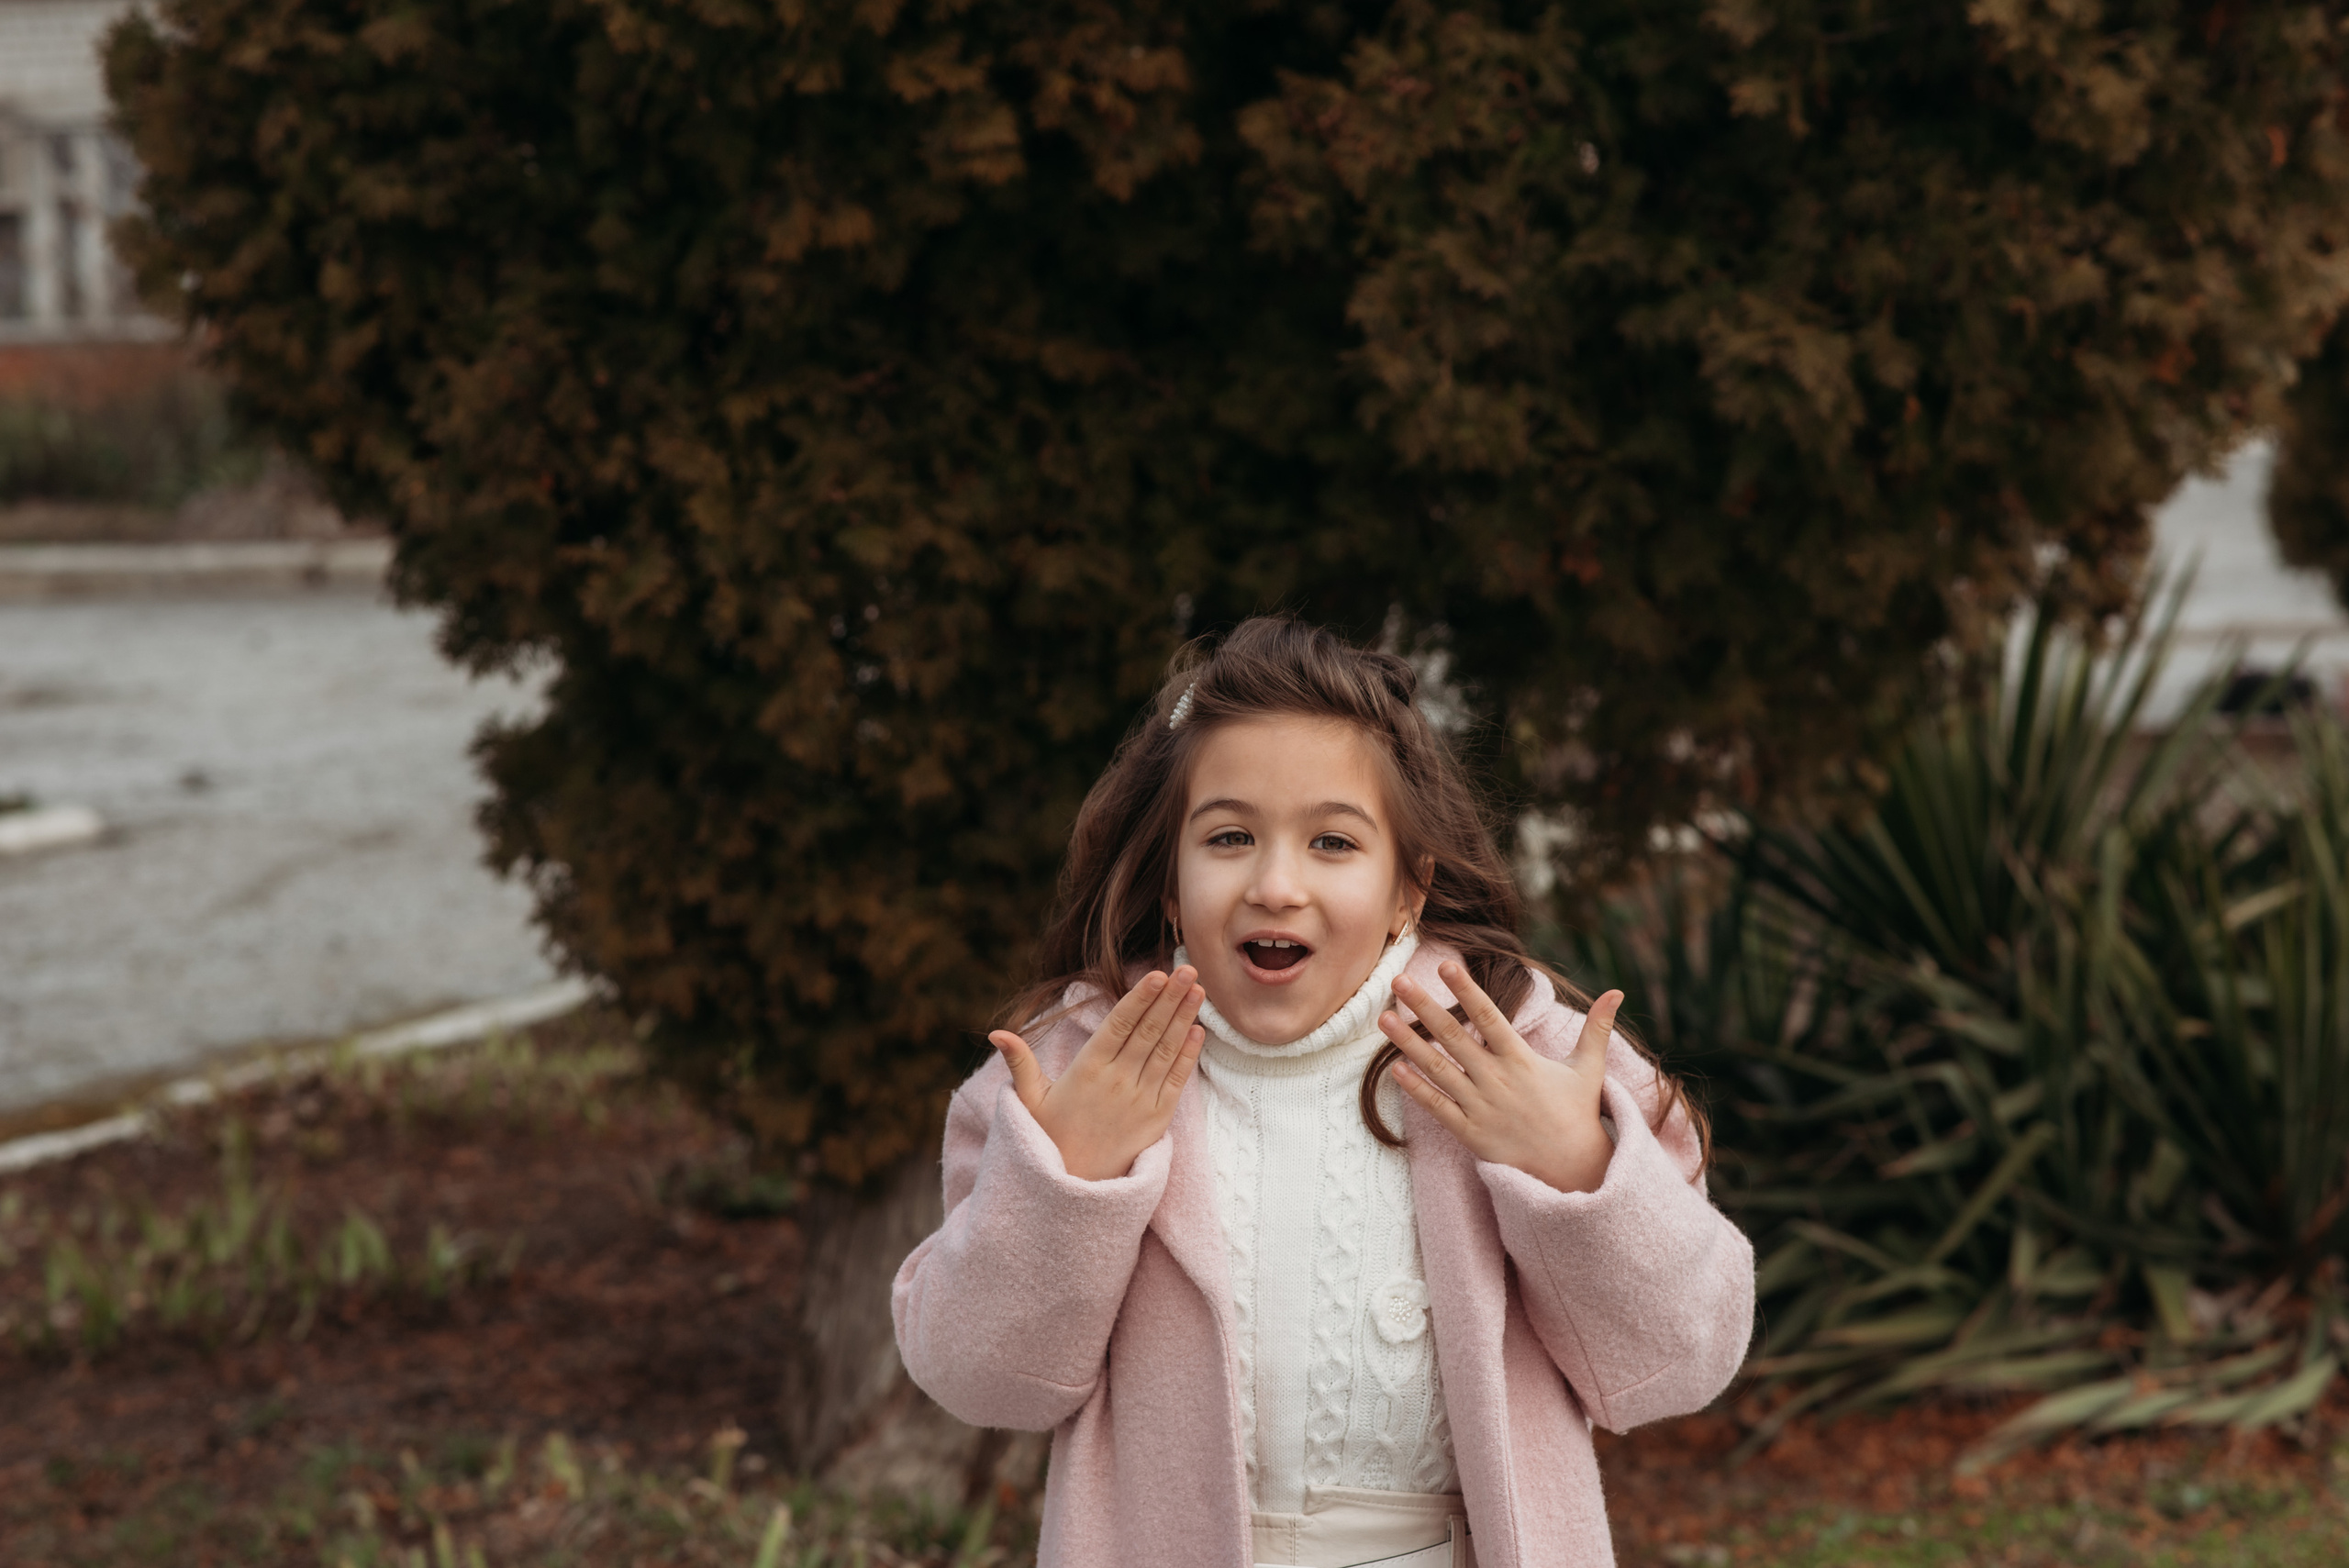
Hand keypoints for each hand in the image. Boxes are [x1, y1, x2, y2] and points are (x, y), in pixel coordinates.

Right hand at [988, 966, 1206, 1180]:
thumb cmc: (1049, 1138)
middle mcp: (1117, 1082)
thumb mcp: (1029, 1100)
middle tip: (1189, 969)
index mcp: (1087, 1069)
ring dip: (1184, 1018)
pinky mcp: (1157, 1120)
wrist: (1074, 1189)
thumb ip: (1019, 1061)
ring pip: (1166, 1051)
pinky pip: (1176, 1081)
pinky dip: (1189, 1055)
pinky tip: (1199, 1031)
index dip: (1139, 998)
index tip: (1157, 974)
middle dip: (1170, 998)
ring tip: (1199, 989)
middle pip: (1148, 1031)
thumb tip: (996, 1032)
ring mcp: (1140, 1100)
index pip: (1119, 1024)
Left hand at [1381, 962, 1621, 1193]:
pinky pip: (1439, 1108)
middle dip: (1424, 1008)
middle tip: (1397, 980)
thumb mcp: (1589, 1069)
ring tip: (1383, 1018)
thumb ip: (1596, 1028)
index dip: (1467, 991)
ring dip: (1409, 1044)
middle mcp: (1498, 1081)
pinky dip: (1417, 1090)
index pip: (1490, 1017)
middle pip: (1455, 1038)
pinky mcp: (1472, 1134)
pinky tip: (1394, 1068)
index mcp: (1522, 1061)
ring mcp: (1482, 1108)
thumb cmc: (1577, 1113)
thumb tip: (1618, 991)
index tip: (1445, 965)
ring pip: (1439, 1070)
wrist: (1572, 1170)